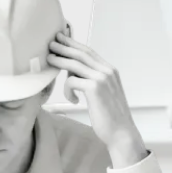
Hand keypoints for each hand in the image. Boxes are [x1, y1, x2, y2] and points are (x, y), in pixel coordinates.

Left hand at [48, 33, 147, 167]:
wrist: (122, 133)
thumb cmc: (111, 116)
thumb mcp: (104, 93)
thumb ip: (92, 80)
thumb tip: (73, 71)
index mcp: (110, 71)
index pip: (89, 52)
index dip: (74, 44)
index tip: (62, 39)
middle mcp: (107, 71)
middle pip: (81, 53)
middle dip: (65, 46)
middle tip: (52, 42)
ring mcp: (101, 79)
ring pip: (75, 64)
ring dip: (60, 60)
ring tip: (50, 59)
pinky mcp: (94, 88)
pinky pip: (72, 81)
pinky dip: (67, 89)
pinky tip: (73, 100)